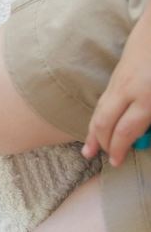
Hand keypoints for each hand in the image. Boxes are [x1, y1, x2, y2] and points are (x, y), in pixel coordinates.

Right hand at [82, 8, 150, 166]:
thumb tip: (146, 131)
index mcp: (146, 98)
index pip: (124, 131)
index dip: (118, 149)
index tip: (116, 161)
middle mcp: (127, 90)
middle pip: (105, 122)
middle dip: (100, 142)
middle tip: (96, 156)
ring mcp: (120, 79)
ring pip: (100, 110)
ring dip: (92, 130)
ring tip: (87, 146)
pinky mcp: (119, 71)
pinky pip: (104, 99)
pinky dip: (98, 114)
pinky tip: (98, 120)